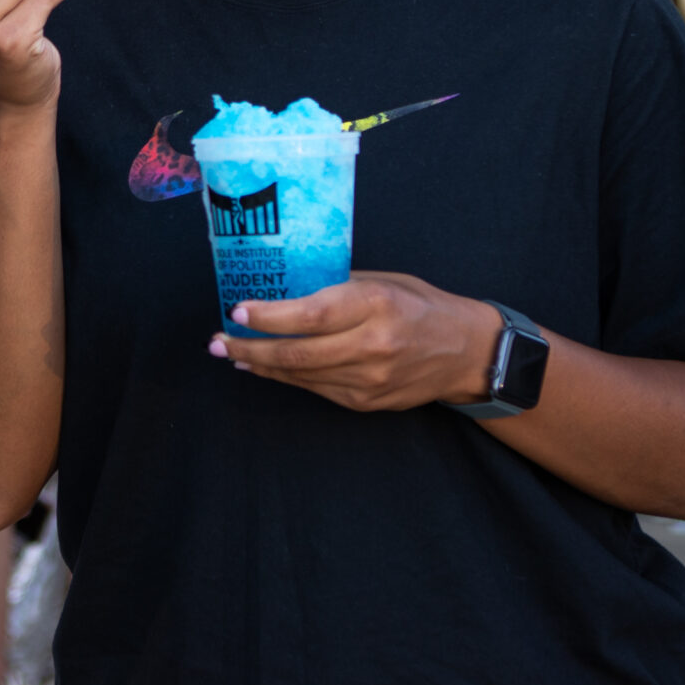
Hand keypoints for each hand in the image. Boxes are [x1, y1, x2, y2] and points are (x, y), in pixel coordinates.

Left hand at [214, 272, 502, 412]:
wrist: (467, 353)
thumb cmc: (421, 305)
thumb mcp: (382, 281)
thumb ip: (336, 286)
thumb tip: (284, 287)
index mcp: (375, 305)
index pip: (312, 314)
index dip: (270, 316)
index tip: (237, 311)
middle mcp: (372, 345)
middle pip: (298, 352)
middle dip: (249, 347)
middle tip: (216, 340)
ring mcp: (370, 380)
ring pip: (301, 375)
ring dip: (261, 365)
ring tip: (231, 352)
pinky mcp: (367, 403)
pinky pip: (316, 389)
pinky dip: (287, 378)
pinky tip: (265, 367)